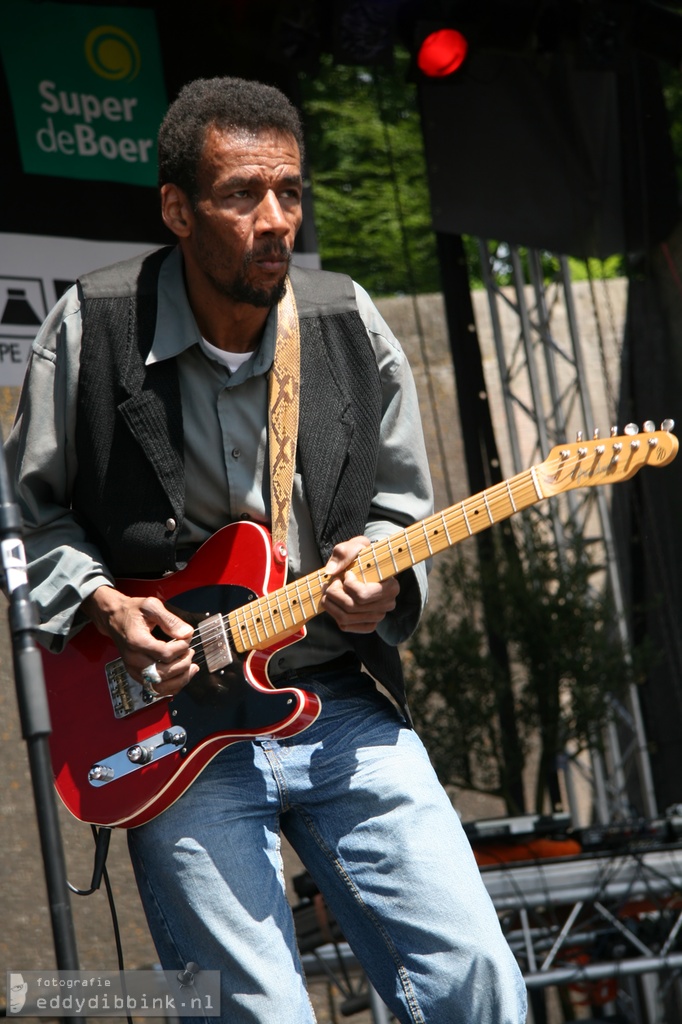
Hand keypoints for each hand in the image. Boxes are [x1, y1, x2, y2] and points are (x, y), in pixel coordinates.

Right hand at [82, 586, 197, 695]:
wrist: (113, 618)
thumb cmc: (132, 611)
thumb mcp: (151, 605)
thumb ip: (170, 619)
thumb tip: (187, 633)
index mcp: (137, 641)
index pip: (165, 654)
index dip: (182, 648)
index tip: (187, 638)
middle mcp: (133, 659)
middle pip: (164, 673)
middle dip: (183, 663)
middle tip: (190, 652)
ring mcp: (133, 669)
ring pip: (160, 686)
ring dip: (180, 679)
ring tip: (191, 666)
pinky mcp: (136, 674)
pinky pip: (155, 689)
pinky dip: (172, 686)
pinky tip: (182, 675)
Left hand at [319, 536, 398, 633]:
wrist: (366, 567)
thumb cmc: (362, 556)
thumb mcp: (354, 546)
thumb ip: (344, 553)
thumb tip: (331, 571)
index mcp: (391, 587)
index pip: (362, 595)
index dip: (347, 584)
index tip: (346, 573)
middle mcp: (387, 604)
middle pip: (351, 607)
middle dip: (334, 593)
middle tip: (330, 582)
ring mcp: (378, 616)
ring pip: (345, 618)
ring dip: (330, 604)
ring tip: (327, 590)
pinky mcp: (367, 624)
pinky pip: (346, 626)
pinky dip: (334, 614)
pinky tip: (334, 602)